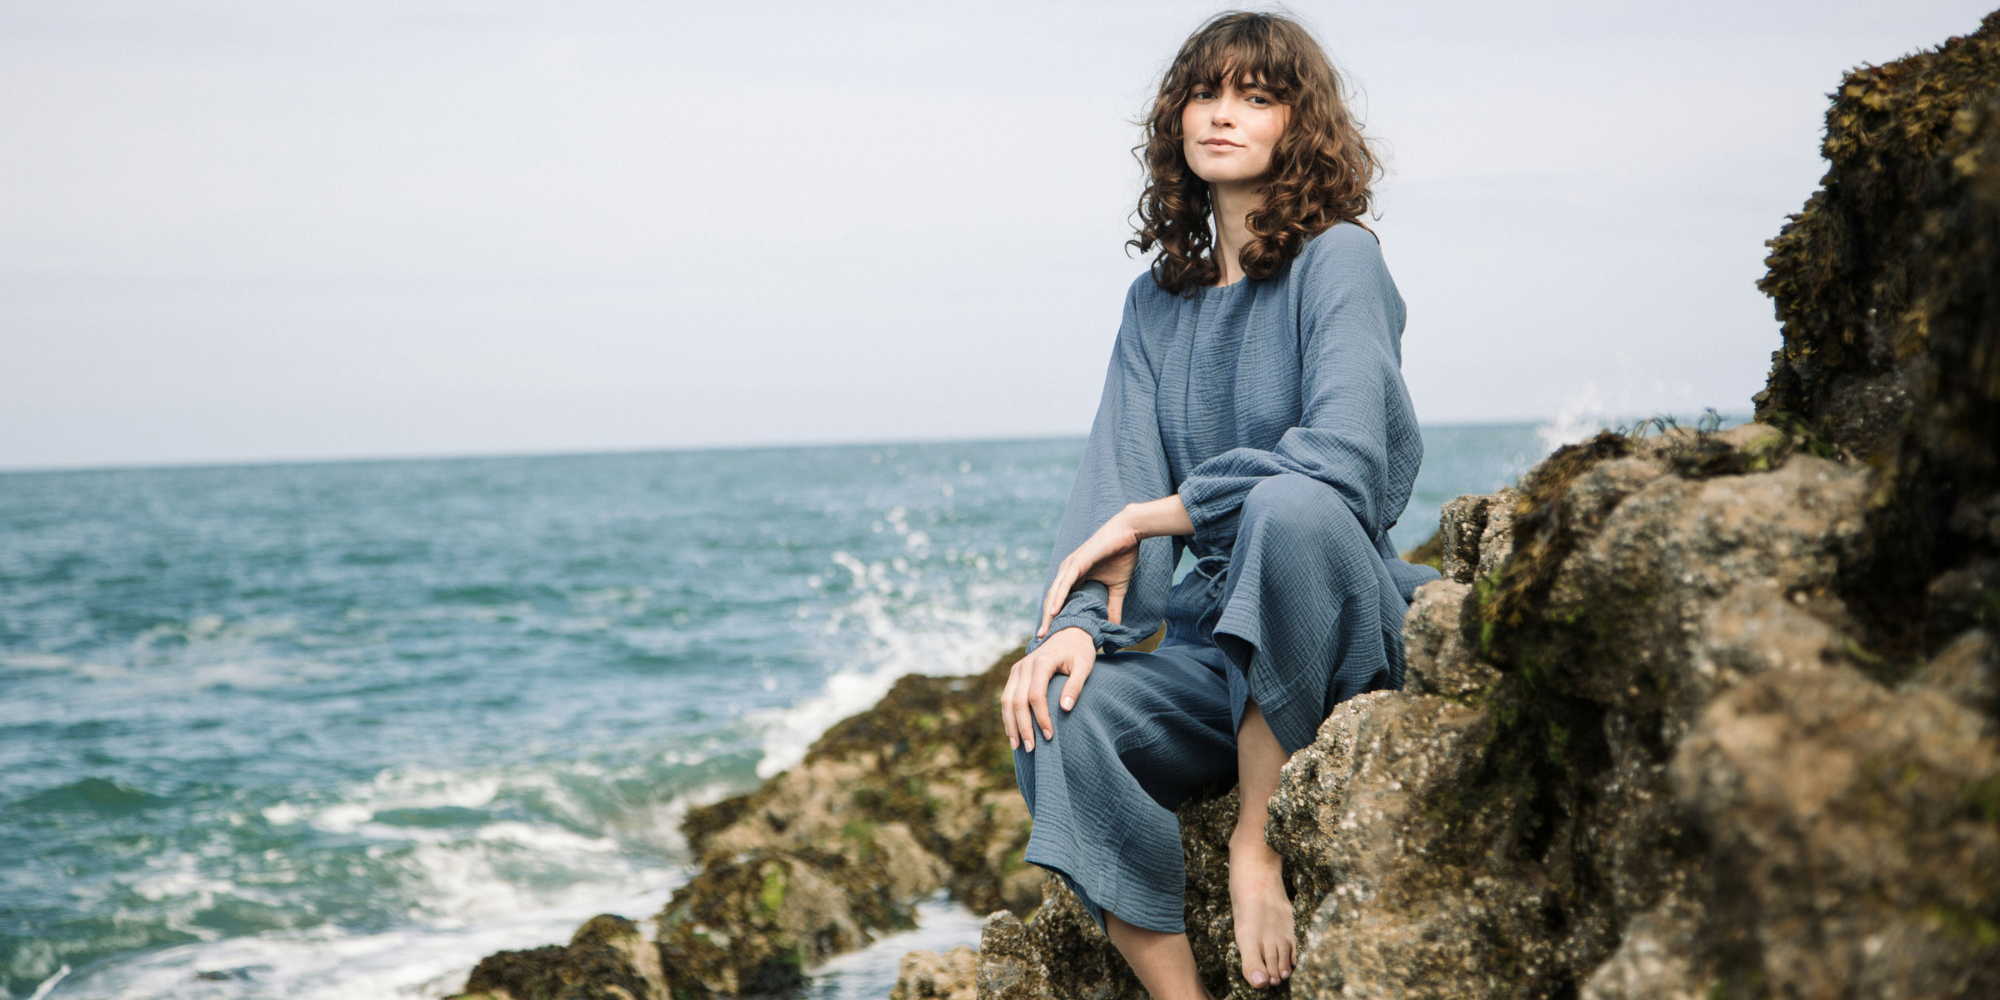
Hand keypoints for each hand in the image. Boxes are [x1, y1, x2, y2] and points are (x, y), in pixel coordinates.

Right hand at [1001, 626, 1095, 751]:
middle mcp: (1025, 665)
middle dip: (1023, 727)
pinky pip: (1006, 696)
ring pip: (1006, 700)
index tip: (1050, 736)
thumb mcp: (1085, 666)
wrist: (1069, 632)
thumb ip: (1075, 686)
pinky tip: (1012, 732)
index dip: (1041, 718)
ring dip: (1010, 724)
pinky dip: (1008, 715)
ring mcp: (1017, 669)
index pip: (1036, 696)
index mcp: (1042, 662)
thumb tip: (1065, 708)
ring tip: (1017, 746)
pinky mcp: (1016, 673)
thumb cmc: (1080, 651)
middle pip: (1017, 701)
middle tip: (1031, 749)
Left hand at [1037, 511, 1141, 640]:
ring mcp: (1070, 566)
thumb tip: (1114, 627)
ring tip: (1044, 631)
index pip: (1059, 601)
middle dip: (1046, 620)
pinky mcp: (1077, 562)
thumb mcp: (1117, 589)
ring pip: (1055, 593)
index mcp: (1074, 578)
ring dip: (1048, 613)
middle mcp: (1068, 572)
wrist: (1129, 533)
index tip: (1050, 637)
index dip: (1054, 619)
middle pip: (1052, 600)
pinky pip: (1065, 583)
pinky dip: (1058, 597)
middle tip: (1041, 639)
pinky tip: (1053, 612)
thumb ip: (1113, 607)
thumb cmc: (1122, 556)